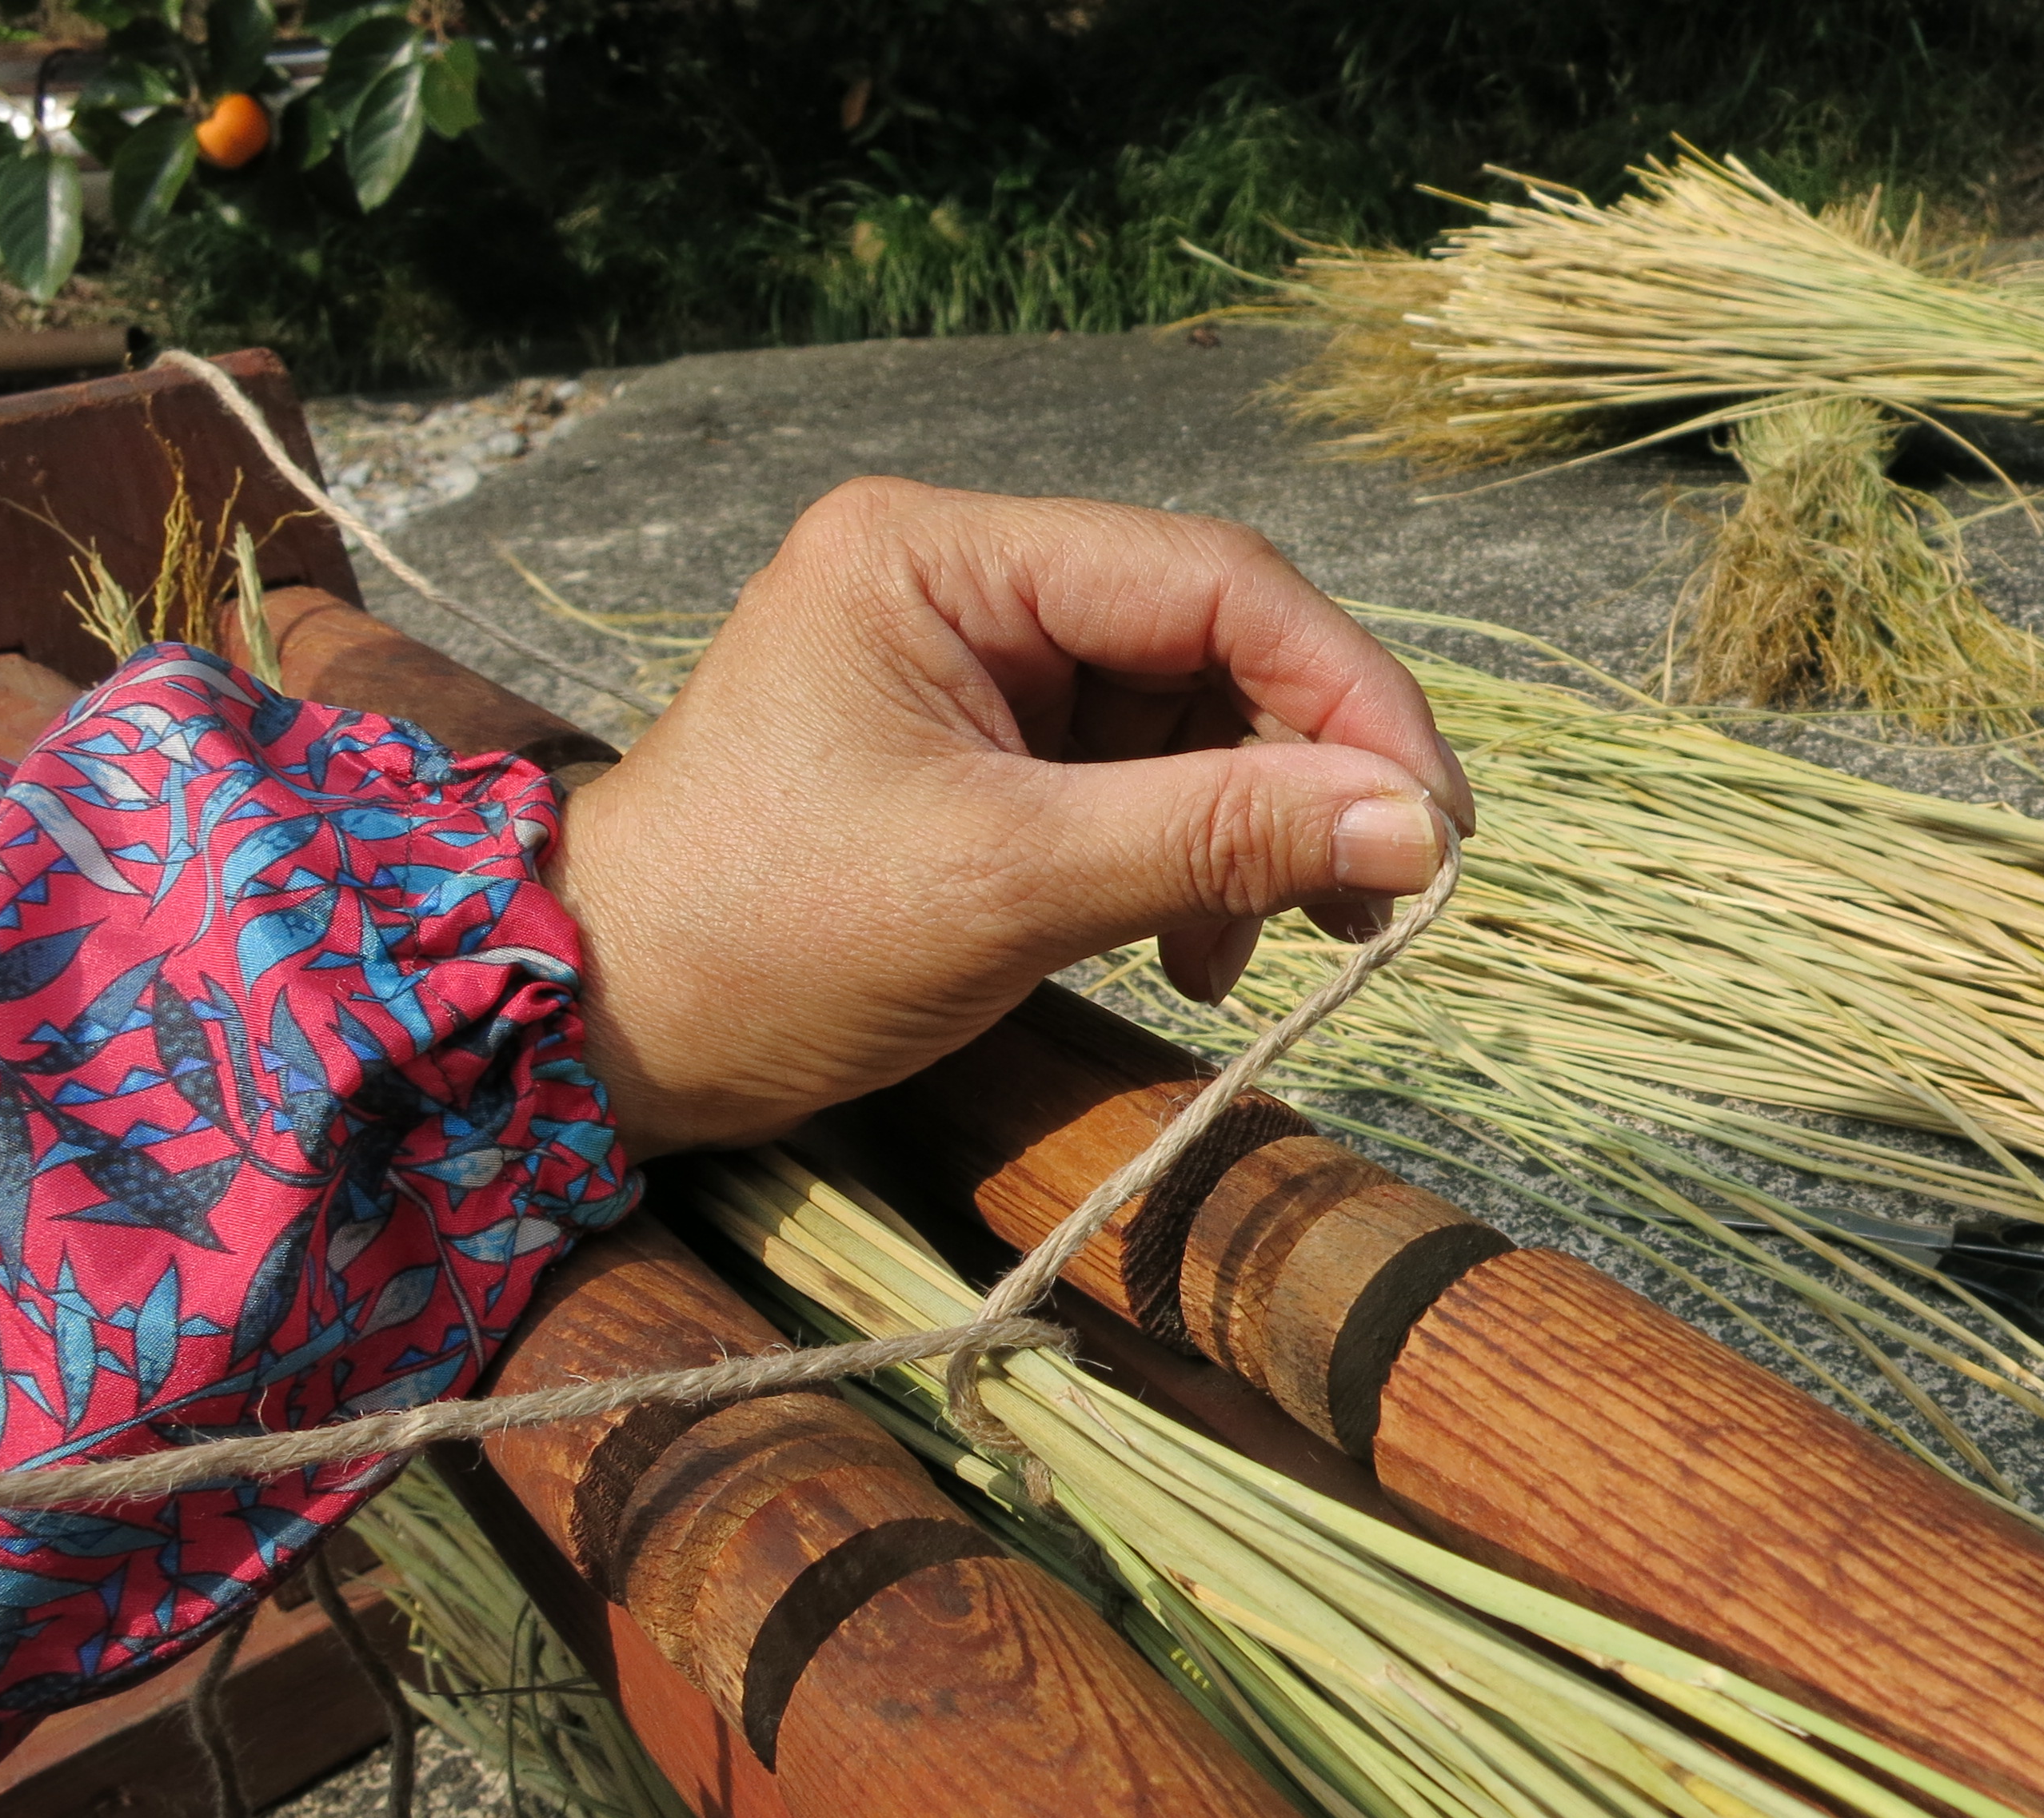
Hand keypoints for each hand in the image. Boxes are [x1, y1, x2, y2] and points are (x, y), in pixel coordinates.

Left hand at [542, 479, 1472, 1159]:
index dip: (1346, 692)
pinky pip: (1136, 780)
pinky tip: (1190, 952)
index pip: (1211, 579)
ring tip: (1260, 954)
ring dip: (1251, 835)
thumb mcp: (1012, 886)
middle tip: (1380, 901)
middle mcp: (963, 580)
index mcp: (941, 555)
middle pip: (1209, 643)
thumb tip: (1420, 830)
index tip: (1433, 818)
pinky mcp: (981, 750)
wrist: (610, 1036)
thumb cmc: (768, 941)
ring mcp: (973, 666)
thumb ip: (1222, 839)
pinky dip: (1189, 863)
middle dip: (1304, 773)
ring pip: (1188, 719)